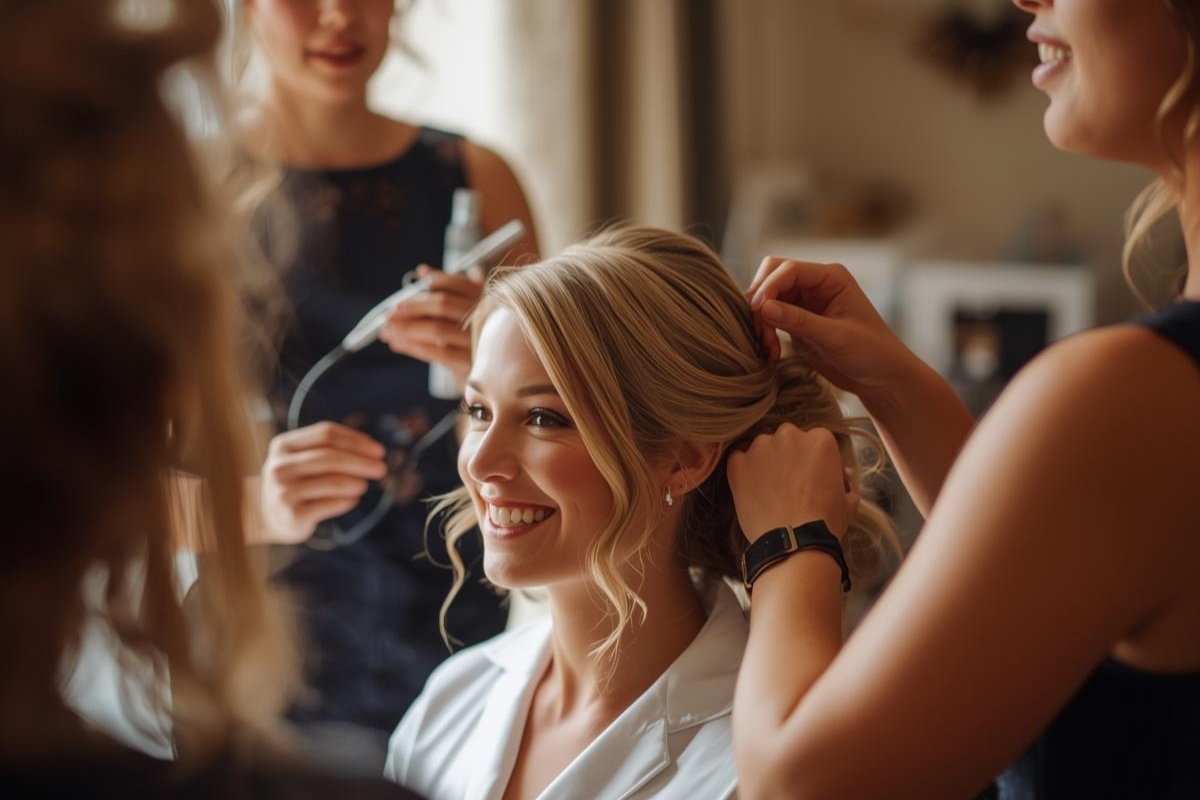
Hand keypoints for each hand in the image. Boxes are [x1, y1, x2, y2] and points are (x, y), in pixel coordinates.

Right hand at [259, 421, 387, 543]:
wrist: (267, 516)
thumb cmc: (297, 482)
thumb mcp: (304, 459)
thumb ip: (332, 450)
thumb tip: (373, 452)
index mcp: (283, 445)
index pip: (326, 434)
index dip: (356, 440)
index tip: (378, 450)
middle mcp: (279, 466)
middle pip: (330, 457)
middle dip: (361, 462)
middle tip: (381, 469)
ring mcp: (283, 491)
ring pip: (332, 482)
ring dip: (356, 482)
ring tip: (364, 485)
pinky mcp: (292, 515)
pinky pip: (329, 505)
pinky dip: (346, 501)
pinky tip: (353, 500)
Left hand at [378, 265, 483, 387]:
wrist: (492, 378)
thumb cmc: (472, 341)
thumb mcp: (466, 315)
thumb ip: (449, 291)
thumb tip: (422, 270)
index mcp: (486, 301)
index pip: (459, 283)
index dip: (436, 279)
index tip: (416, 280)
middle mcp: (485, 318)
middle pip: (442, 304)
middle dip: (412, 307)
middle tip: (389, 313)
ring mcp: (479, 342)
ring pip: (436, 329)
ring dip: (406, 329)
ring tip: (386, 331)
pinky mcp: (471, 364)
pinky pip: (437, 354)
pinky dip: (413, 347)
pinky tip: (398, 344)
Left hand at [727, 424, 856, 543]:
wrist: (795, 542)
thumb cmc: (826, 522)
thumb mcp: (848, 500)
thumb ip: (843, 480)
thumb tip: (840, 474)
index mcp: (820, 439)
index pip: (812, 441)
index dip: (810, 461)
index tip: (808, 477)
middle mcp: (790, 435)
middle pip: (786, 440)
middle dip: (787, 457)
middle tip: (788, 484)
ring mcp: (761, 447)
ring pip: (762, 448)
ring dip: (765, 462)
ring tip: (768, 490)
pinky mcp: (739, 463)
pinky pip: (738, 459)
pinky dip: (742, 471)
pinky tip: (750, 490)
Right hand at [747, 257, 916, 405]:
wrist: (881, 378)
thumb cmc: (871, 353)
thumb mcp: (836, 337)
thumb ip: (799, 321)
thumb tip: (763, 308)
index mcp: (831, 277)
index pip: (789, 269)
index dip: (769, 287)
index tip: (758, 311)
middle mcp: (816, 285)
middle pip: (773, 276)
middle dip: (761, 300)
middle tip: (759, 329)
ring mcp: (805, 302)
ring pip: (768, 298)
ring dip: (761, 320)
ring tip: (768, 347)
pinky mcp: (798, 321)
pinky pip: (771, 318)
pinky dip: (765, 332)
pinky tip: (772, 352)